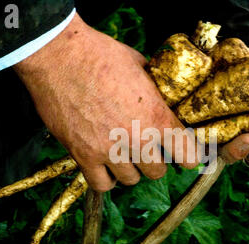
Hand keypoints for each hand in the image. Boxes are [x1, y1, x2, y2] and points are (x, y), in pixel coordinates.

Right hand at [14, 13, 196, 191]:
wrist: (58, 55)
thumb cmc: (101, 55)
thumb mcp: (142, 67)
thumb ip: (157, 92)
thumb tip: (165, 99)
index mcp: (157, 116)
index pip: (188, 155)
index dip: (189, 156)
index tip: (186, 154)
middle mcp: (136, 139)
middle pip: (158, 171)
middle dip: (156, 160)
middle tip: (149, 147)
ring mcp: (109, 150)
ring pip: (131, 180)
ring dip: (131, 168)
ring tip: (124, 153)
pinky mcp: (83, 156)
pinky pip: (102, 184)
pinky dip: (107, 178)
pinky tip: (106, 165)